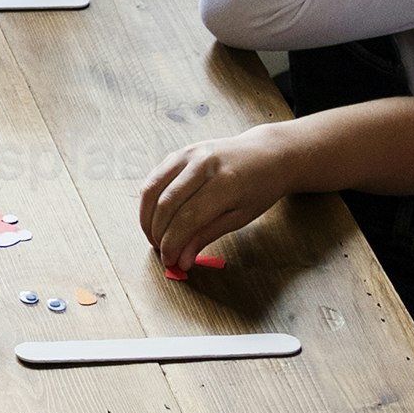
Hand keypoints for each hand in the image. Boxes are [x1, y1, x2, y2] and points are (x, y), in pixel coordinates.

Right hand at [137, 128, 290, 272]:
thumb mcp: (240, 217)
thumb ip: (207, 235)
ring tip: (154, 237)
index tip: (170, 261)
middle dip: (157, 233)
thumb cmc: (259, 187)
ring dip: (147, 218)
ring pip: (152, 189)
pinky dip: (149, 201)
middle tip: (161, 252)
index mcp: (225, 182)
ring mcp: (188, 153)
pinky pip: (154, 177)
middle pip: (166, 204)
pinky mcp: (179, 151)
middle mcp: (203, 164)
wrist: (266, 153)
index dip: (172, 243)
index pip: (187, 218)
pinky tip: (155, 217)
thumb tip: (182, 260)